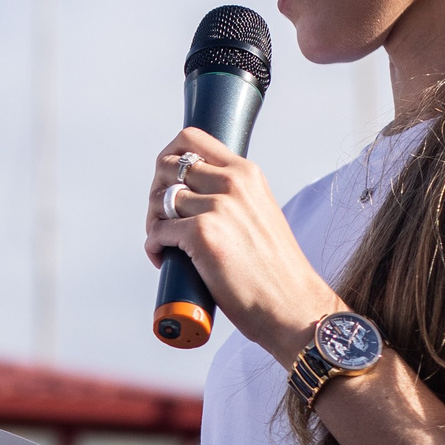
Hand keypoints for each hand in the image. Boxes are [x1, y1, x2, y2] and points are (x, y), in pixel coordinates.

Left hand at [147, 129, 341, 360]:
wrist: (292, 305)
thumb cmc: (275, 270)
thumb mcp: (260, 214)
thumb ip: (233, 197)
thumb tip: (194, 196)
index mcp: (247, 173)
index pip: (191, 139)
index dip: (169, 156)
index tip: (166, 181)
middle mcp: (232, 183)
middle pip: (167, 165)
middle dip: (156, 191)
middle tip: (162, 219)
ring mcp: (217, 207)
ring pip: (159, 199)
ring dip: (152, 221)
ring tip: (165, 243)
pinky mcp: (202, 234)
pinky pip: (157, 230)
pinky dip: (153, 245)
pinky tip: (163, 258)